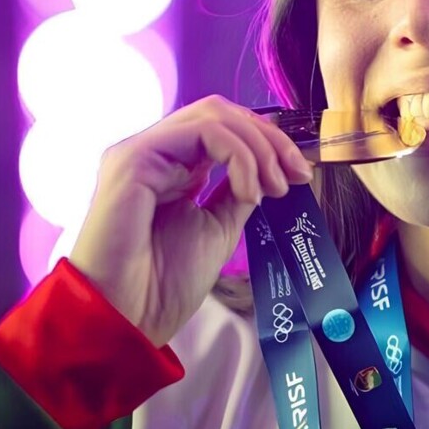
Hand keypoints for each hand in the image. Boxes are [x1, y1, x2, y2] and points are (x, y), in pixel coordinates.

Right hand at [68, 95, 312, 345]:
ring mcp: (142, 149)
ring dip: (257, 146)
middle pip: (221, 112)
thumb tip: (269, 167)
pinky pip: (201, 132)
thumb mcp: (220, 226)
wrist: (128, 316)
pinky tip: (249, 192)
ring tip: (275, 186)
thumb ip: (237, 190)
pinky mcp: (134, 156)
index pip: (223, 127)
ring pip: (213, 115)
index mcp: (172, 165)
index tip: (300, 174)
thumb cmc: (164, 283)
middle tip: (297, 174)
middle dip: (269, 137)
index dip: (267, 140)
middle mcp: (155, 151)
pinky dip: (237, 155)